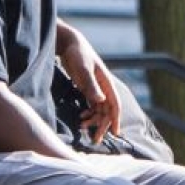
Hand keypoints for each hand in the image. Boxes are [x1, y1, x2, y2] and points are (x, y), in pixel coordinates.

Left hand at [55, 23, 117, 141]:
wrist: (69, 44)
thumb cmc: (78, 54)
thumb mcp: (83, 69)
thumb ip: (91, 85)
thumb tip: (101, 100)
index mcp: (106, 82)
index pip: (115, 104)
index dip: (116, 119)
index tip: (116, 133)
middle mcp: (103, 87)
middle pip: (107, 110)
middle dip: (103, 125)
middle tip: (95, 139)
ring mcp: (95, 88)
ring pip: (99, 109)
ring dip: (94, 120)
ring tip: (83, 127)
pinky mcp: (87, 88)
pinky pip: (92, 105)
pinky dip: (88, 113)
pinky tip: (81, 117)